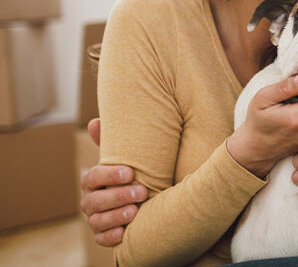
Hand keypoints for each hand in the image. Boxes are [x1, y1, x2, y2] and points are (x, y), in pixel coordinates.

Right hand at [80, 118, 147, 245]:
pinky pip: (102, 239)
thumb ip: (111, 142)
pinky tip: (125, 232)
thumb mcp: (124, 158)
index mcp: (93, 180)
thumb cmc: (130, 175)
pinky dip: (111, 236)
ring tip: (135, 211)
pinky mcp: (103, 235)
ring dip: (116, 216)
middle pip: (96, 200)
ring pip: (98, 220)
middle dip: (118, 196)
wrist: (143, 198)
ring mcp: (95, 219)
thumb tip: (95, 121)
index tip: (130, 173)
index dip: (110, 175)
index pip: (94, 176)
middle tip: (141, 193)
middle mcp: (90, 200)